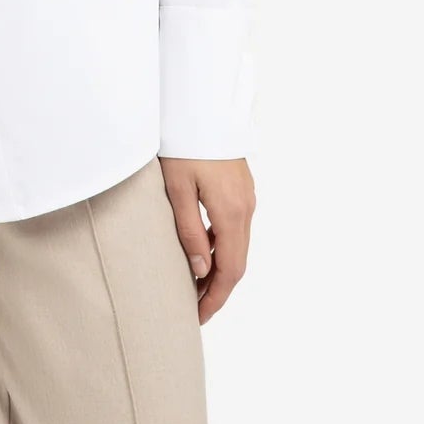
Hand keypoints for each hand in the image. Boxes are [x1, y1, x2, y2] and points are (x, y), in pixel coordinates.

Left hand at [157, 156, 255, 323]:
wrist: (201, 105)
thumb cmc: (184, 144)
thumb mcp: (177, 189)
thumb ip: (189, 232)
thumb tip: (202, 271)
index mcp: (232, 212)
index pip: (230, 270)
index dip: (215, 299)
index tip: (198, 318)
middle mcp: (246, 207)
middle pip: (237, 261)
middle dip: (218, 289)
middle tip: (195, 310)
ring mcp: (246, 196)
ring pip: (238, 244)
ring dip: (221, 268)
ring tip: (195, 286)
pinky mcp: (241, 186)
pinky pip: (236, 226)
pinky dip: (224, 247)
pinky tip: (205, 251)